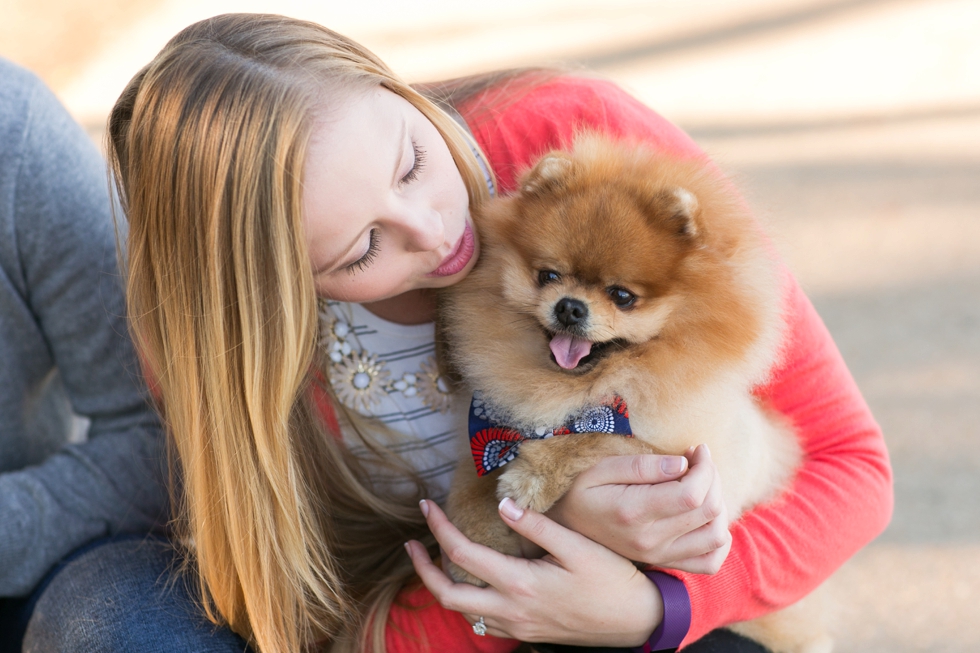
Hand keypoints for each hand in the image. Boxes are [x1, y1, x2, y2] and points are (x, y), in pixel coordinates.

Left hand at [405, 497, 662, 645]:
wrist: (637, 620)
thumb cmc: (612, 580)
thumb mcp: (578, 547)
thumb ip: (537, 526)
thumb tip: (503, 505)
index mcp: (519, 584)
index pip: (461, 555)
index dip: (438, 528)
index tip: (426, 506)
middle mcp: (511, 609)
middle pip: (447, 594)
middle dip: (422, 568)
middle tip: (413, 542)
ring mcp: (517, 624)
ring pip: (463, 612)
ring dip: (443, 586)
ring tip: (437, 559)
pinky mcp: (527, 630)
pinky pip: (483, 621)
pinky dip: (467, 602)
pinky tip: (474, 584)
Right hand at [546, 444, 730, 573]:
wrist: (566, 531)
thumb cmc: (581, 493)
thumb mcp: (600, 469)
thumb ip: (640, 466)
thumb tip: (682, 464)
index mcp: (634, 512)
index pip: (692, 493)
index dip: (704, 467)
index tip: (696, 449)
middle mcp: (651, 540)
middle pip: (709, 510)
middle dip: (712, 478)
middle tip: (697, 461)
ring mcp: (660, 555)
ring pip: (716, 536)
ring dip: (718, 505)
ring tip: (701, 485)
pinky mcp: (665, 563)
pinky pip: (709, 562)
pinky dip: (718, 539)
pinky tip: (705, 516)